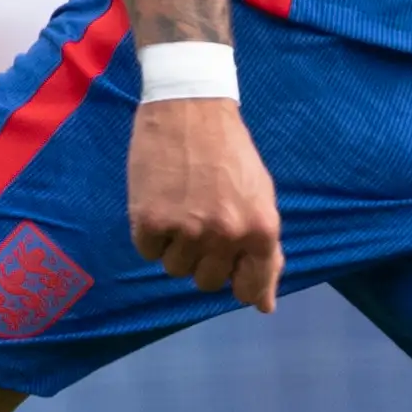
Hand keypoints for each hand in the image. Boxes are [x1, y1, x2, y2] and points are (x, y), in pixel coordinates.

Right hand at [127, 96, 284, 312]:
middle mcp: (226, 234)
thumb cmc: (229, 152)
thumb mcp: (260, 198)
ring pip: (174, 269)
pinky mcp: (149, 221)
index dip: (235, 277)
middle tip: (201, 216)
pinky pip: (148, 252)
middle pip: (206, 281)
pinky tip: (160, 200)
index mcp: (261, 230)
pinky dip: (151, 233)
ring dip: (175, 245)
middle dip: (203, 257)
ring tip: (180, 205)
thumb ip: (264, 252)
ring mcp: (187, 230)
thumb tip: (263, 306)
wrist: (189, 105)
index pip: (249, 288)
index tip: (228, 261)